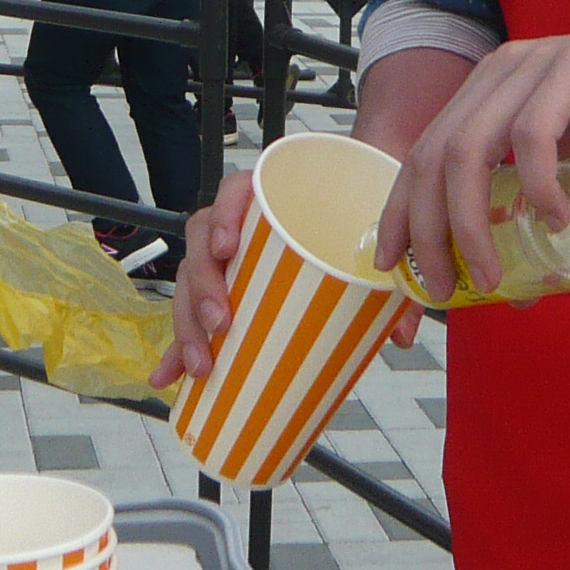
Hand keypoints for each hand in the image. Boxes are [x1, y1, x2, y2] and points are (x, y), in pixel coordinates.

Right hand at [148, 169, 417, 393]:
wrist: (357, 213)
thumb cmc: (357, 220)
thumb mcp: (374, 243)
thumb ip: (391, 286)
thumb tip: (401, 334)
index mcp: (274, 196)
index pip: (235, 191)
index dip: (224, 215)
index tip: (227, 249)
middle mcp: (242, 225)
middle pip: (203, 245)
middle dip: (202, 288)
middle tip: (221, 324)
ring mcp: (229, 261)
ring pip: (191, 284)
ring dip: (187, 325)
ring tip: (203, 365)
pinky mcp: (223, 294)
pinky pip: (191, 318)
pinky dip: (177, 350)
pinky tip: (168, 378)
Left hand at [372, 5, 569, 301]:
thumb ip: (544, 218)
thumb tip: (518, 291)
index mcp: (488, 93)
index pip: (423, 153)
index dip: (401, 209)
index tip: (392, 262)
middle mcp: (497, 75)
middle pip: (433, 156)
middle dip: (427, 229)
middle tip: (442, 285)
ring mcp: (530, 69)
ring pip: (468, 150)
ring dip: (471, 222)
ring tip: (491, 273)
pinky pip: (532, 137)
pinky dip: (536, 186)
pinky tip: (556, 217)